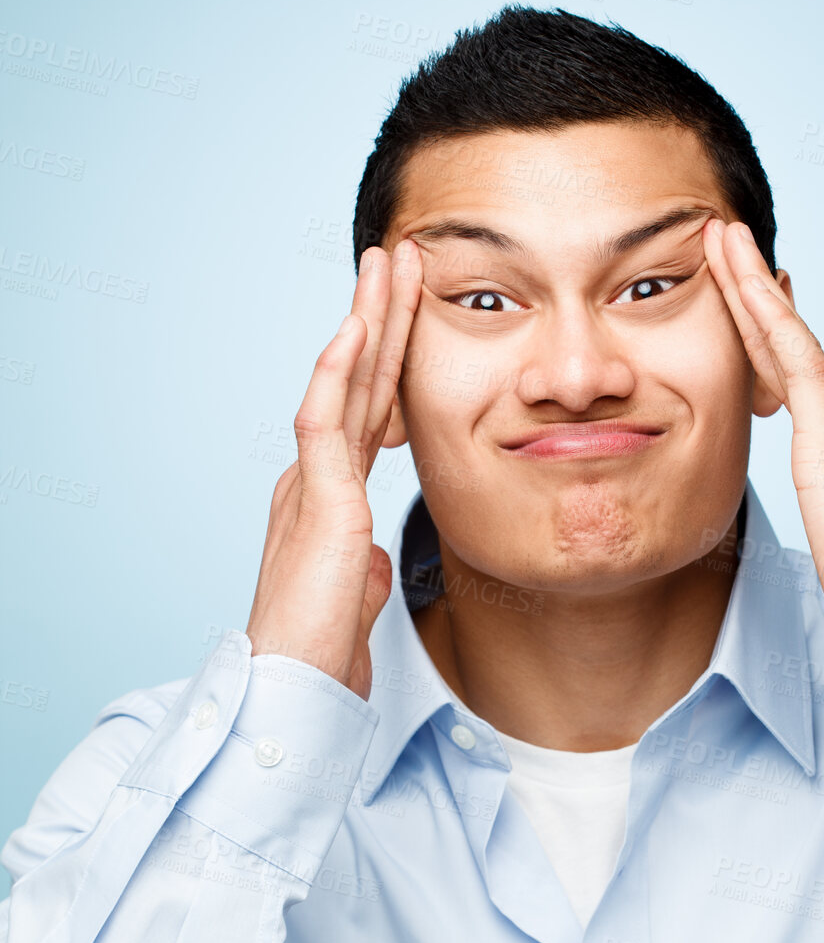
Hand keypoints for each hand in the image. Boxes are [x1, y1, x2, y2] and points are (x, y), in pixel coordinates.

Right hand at [245, 242, 422, 700]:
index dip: (388, 358)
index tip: (410, 310)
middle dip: (380, 316)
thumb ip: (360, 561)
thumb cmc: (322, 649)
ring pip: (342, 384)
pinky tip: (353, 330)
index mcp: (328, 495)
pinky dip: (338, 373)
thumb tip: (370, 557)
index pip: (368, 410)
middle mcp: (315, 478)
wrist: (295, 685)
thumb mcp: (354, 591)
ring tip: (385, 264)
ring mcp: (312, 484)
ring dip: (366, 320)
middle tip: (399, 257)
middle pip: (357, 381)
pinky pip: (323, 423)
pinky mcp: (315, 501)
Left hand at [703, 218, 823, 686]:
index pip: (799, 380)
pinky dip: (770, 316)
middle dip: (757, 290)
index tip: (742, 296)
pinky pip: (797, 363)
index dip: (768, 333)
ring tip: (724, 239)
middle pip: (793, 345)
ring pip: (791, 340)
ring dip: (754, 285)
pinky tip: (747, 280)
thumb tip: (818, 526)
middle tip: (726, 241)